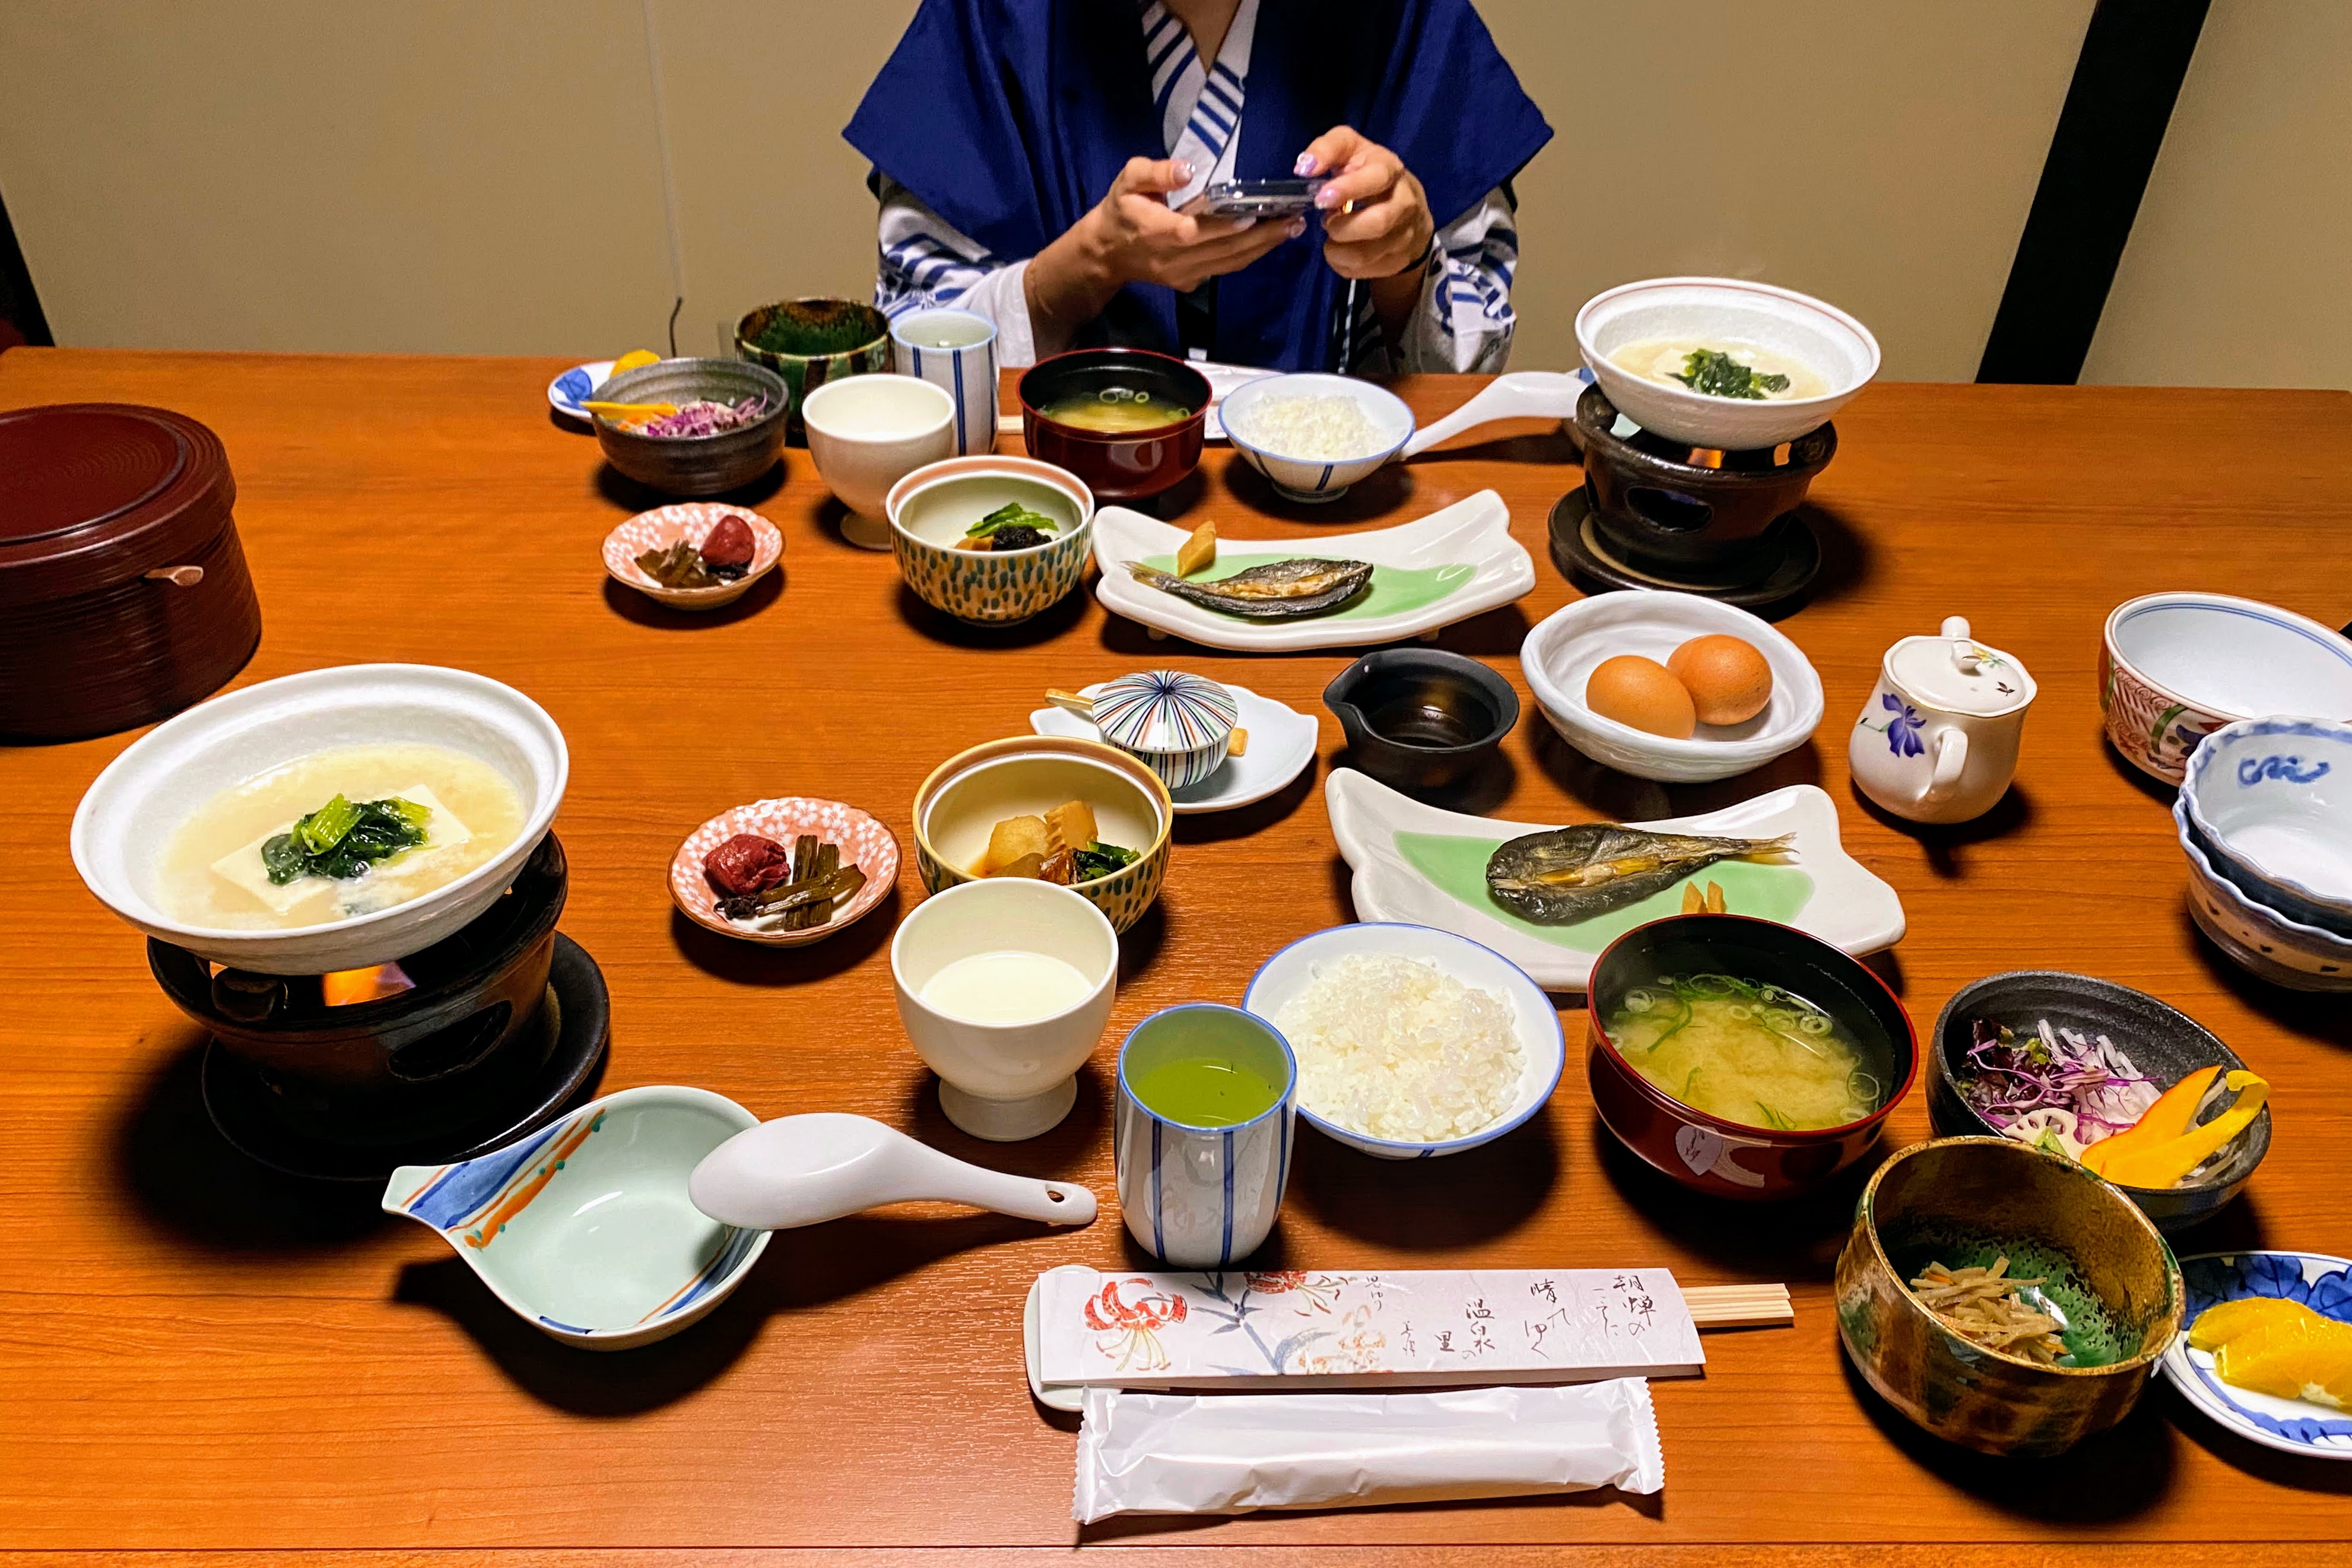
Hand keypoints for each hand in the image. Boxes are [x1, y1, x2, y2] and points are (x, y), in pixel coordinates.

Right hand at [1025, 157, 1302, 355]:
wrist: (1107, 252)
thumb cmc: (1120, 209)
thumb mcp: (1128, 180)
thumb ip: (1154, 173)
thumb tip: (1186, 170)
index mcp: (1155, 230)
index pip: (1192, 232)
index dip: (1223, 228)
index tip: (1252, 218)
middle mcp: (1172, 258)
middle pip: (1222, 250)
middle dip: (1261, 237)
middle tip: (1293, 218)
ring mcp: (1183, 274)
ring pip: (1228, 263)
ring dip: (1263, 248)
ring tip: (1291, 229)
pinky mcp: (1190, 282)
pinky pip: (1224, 269)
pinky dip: (1249, 256)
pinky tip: (1270, 240)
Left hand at [1298, 127, 1432, 282]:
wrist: (1406, 207)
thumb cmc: (1368, 173)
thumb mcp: (1351, 149)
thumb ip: (1328, 149)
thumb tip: (1304, 167)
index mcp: (1390, 170)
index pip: (1375, 178)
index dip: (1348, 188)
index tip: (1321, 198)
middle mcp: (1404, 202)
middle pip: (1377, 223)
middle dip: (1341, 227)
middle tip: (1326, 221)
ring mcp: (1404, 235)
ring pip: (1365, 254)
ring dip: (1336, 250)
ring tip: (1331, 237)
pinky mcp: (1397, 260)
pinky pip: (1361, 271)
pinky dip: (1341, 264)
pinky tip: (1340, 250)